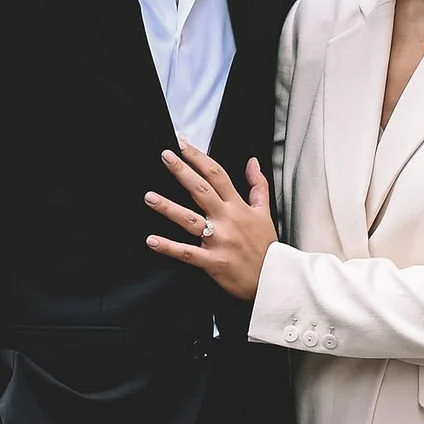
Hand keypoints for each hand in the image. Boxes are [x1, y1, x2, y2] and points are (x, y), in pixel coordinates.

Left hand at [146, 144, 277, 302]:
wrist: (274, 278)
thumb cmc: (266, 246)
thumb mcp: (265, 212)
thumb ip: (258, 185)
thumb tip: (253, 162)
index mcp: (238, 206)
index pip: (217, 175)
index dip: (199, 158)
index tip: (183, 144)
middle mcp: (227, 219)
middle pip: (202, 190)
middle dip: (182, 171)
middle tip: (165, 156)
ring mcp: (219, 240)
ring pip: (190, 219)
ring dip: (168, 208)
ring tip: (149, 197)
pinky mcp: (213, 261)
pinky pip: (187, 253)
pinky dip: (169, 247)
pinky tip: (152, 240)